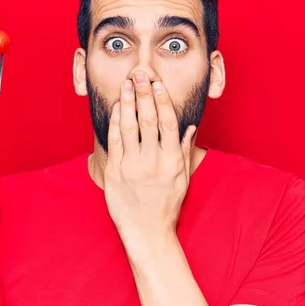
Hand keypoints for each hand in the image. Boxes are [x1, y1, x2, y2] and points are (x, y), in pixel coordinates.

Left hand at [104, 71, 196, 241]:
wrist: (147, 232)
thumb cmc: (167, 204)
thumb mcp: (183, 177)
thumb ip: (185, 149)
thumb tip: (190, 126)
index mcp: (172, 160)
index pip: (168, 123)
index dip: (162, 100)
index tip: (158, 83)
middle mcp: (152, 161)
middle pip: (147, 120)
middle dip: (143, 94)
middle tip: (140, 73)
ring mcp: (132, 166)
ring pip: (128, 127)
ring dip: (127, 102)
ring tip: (126, 83)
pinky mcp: (115, 172)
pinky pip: (114, 142)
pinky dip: (115, 123)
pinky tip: (117, 107)